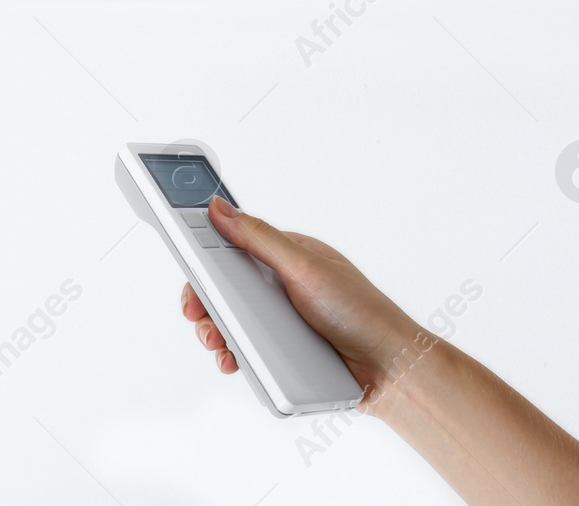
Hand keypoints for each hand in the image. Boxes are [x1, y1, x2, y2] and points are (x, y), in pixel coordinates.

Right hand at [179, 196, 422, 403]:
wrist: (390, 370)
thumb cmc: (360, 312)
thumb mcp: (303, 266)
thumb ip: (257, 237)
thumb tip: (220, 208)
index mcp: (285, 256)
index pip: (232, 248)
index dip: (205, 258)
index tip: (188, 270)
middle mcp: (280, 286)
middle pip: (224, 289)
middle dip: (205, 303)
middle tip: (199, 315)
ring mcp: (280, 321)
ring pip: (232, 322)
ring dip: (217, 332)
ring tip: (220, 344)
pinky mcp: (282, 351)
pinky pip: (247, 351)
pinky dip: (235, 355)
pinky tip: (234, 361)